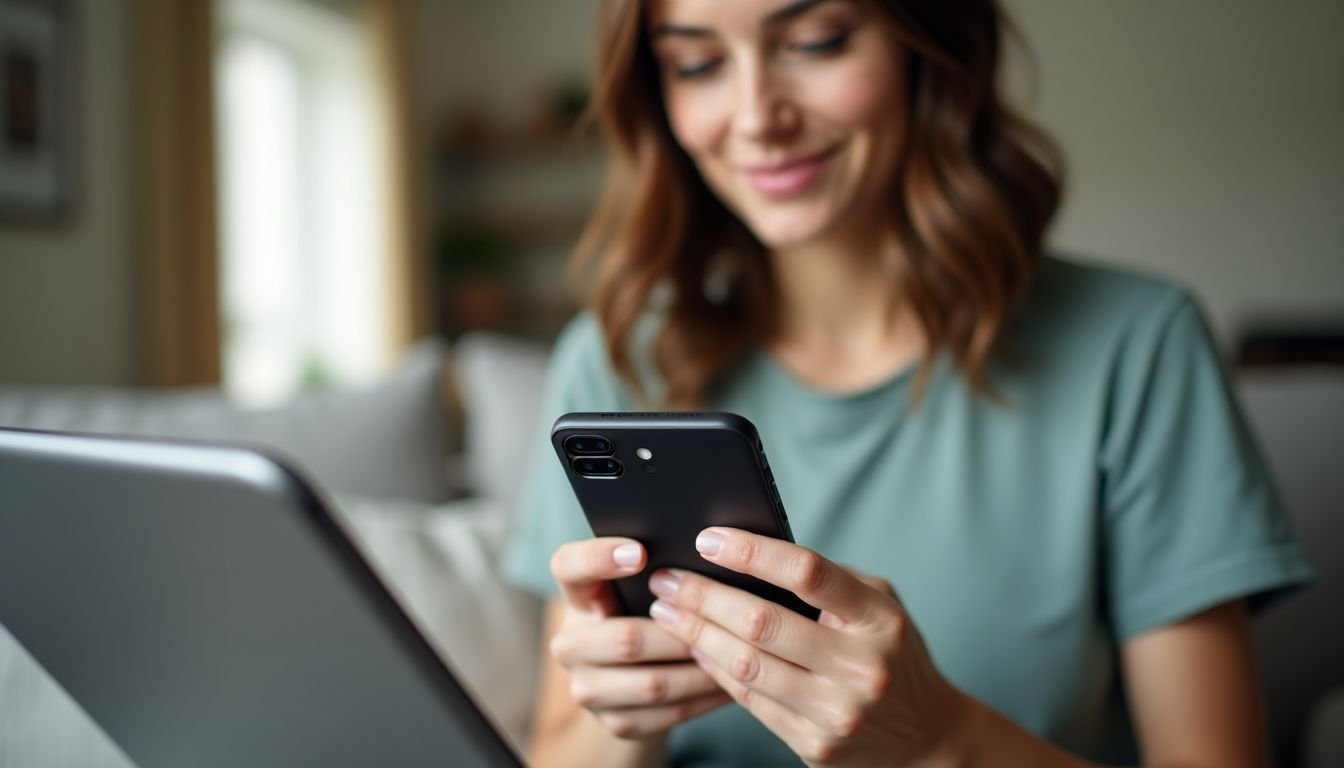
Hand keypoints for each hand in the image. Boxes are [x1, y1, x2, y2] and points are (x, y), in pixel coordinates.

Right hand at [547, 537, 731, 738]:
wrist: (632, 684)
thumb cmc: (645, 615)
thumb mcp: (639, 590)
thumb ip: (659, 570)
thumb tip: (712, 548)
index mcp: (577, 596)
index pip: (569, 567)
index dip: (599, 558)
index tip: (640, 553)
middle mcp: (570, 643)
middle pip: (625, 638)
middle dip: (682, 633)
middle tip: (723, 622)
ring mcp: (587, 688)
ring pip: (653, 683)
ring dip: (701, 670)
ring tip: (740, 656)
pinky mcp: (613, 723)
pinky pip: (668, 713)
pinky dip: (705, 698)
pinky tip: (731, 684)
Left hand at [644, 528, 969, 765]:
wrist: (925, 737)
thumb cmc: (892, 654)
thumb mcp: (880, 605)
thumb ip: (828, 580)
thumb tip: (752, 553)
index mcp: (879, 619)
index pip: (808, 573)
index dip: (752, 552)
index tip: (708, 539)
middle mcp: (860, 667)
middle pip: (762, 623)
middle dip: (703, 596)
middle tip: (667, 578)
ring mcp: (837, 712)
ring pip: (746, 666)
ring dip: (697, 634)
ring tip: (668, 611)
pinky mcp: (815, 745)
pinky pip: (750, 701)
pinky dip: (715, 671)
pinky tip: (695, 649)